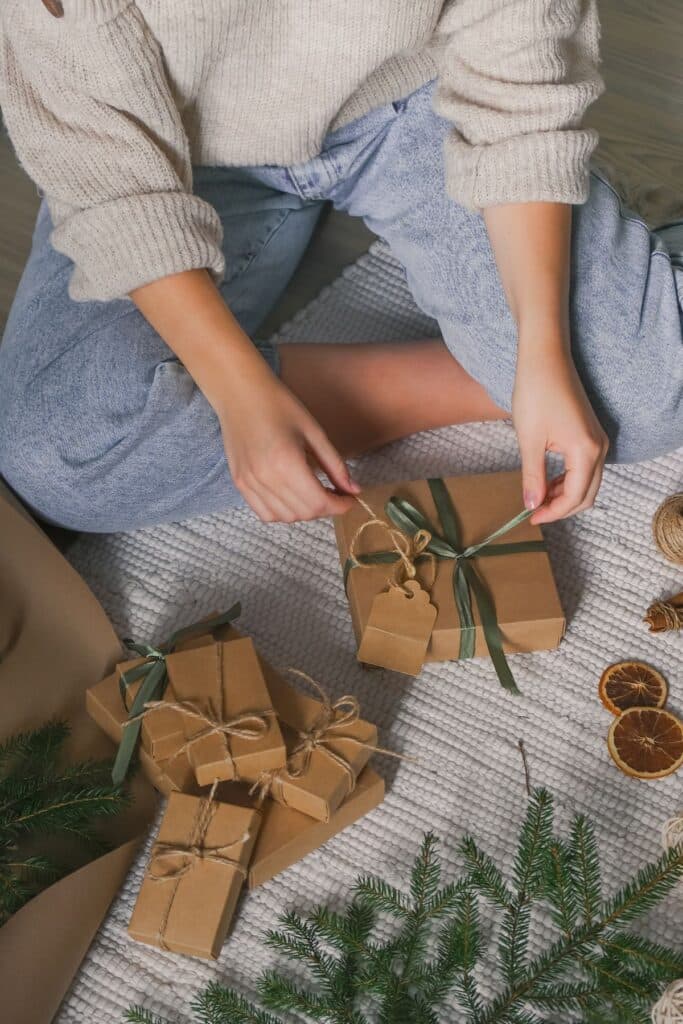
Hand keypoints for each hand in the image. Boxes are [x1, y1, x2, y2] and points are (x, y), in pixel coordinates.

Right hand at [216, 357, 359, 522]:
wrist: (240, 393)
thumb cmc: (279, 405)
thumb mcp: (314, 431)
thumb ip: (335, 465)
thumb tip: (354, 490)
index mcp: (287, 463)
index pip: (319, 502)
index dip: (339, 506)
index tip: (350, 499)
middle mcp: (266, 478)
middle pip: (304, 512)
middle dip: (326, 508)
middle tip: (336, 494)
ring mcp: (249, 483)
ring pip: (285, 517)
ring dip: (305, 512)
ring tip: (315, 495)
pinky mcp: (239, 483)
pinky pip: (265, 513)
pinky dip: (283, 513)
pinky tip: (293, 498)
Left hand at [512, 342, 608, 524]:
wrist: (545, 359)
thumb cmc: (535, 393)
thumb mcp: (530, 440)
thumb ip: (533, 476)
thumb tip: (532, 505)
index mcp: (585, 451)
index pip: (575, 496)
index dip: (553, 512)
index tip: (530, 518)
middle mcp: (599, 447)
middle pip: (587, 494)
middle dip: (561, 508)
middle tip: (534, 513)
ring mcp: (598, 439)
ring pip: (588, 482)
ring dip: (565, 495)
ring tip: (538, 498)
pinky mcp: (591, 433)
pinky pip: (586, 467)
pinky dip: (569, 479)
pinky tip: (548, 481)